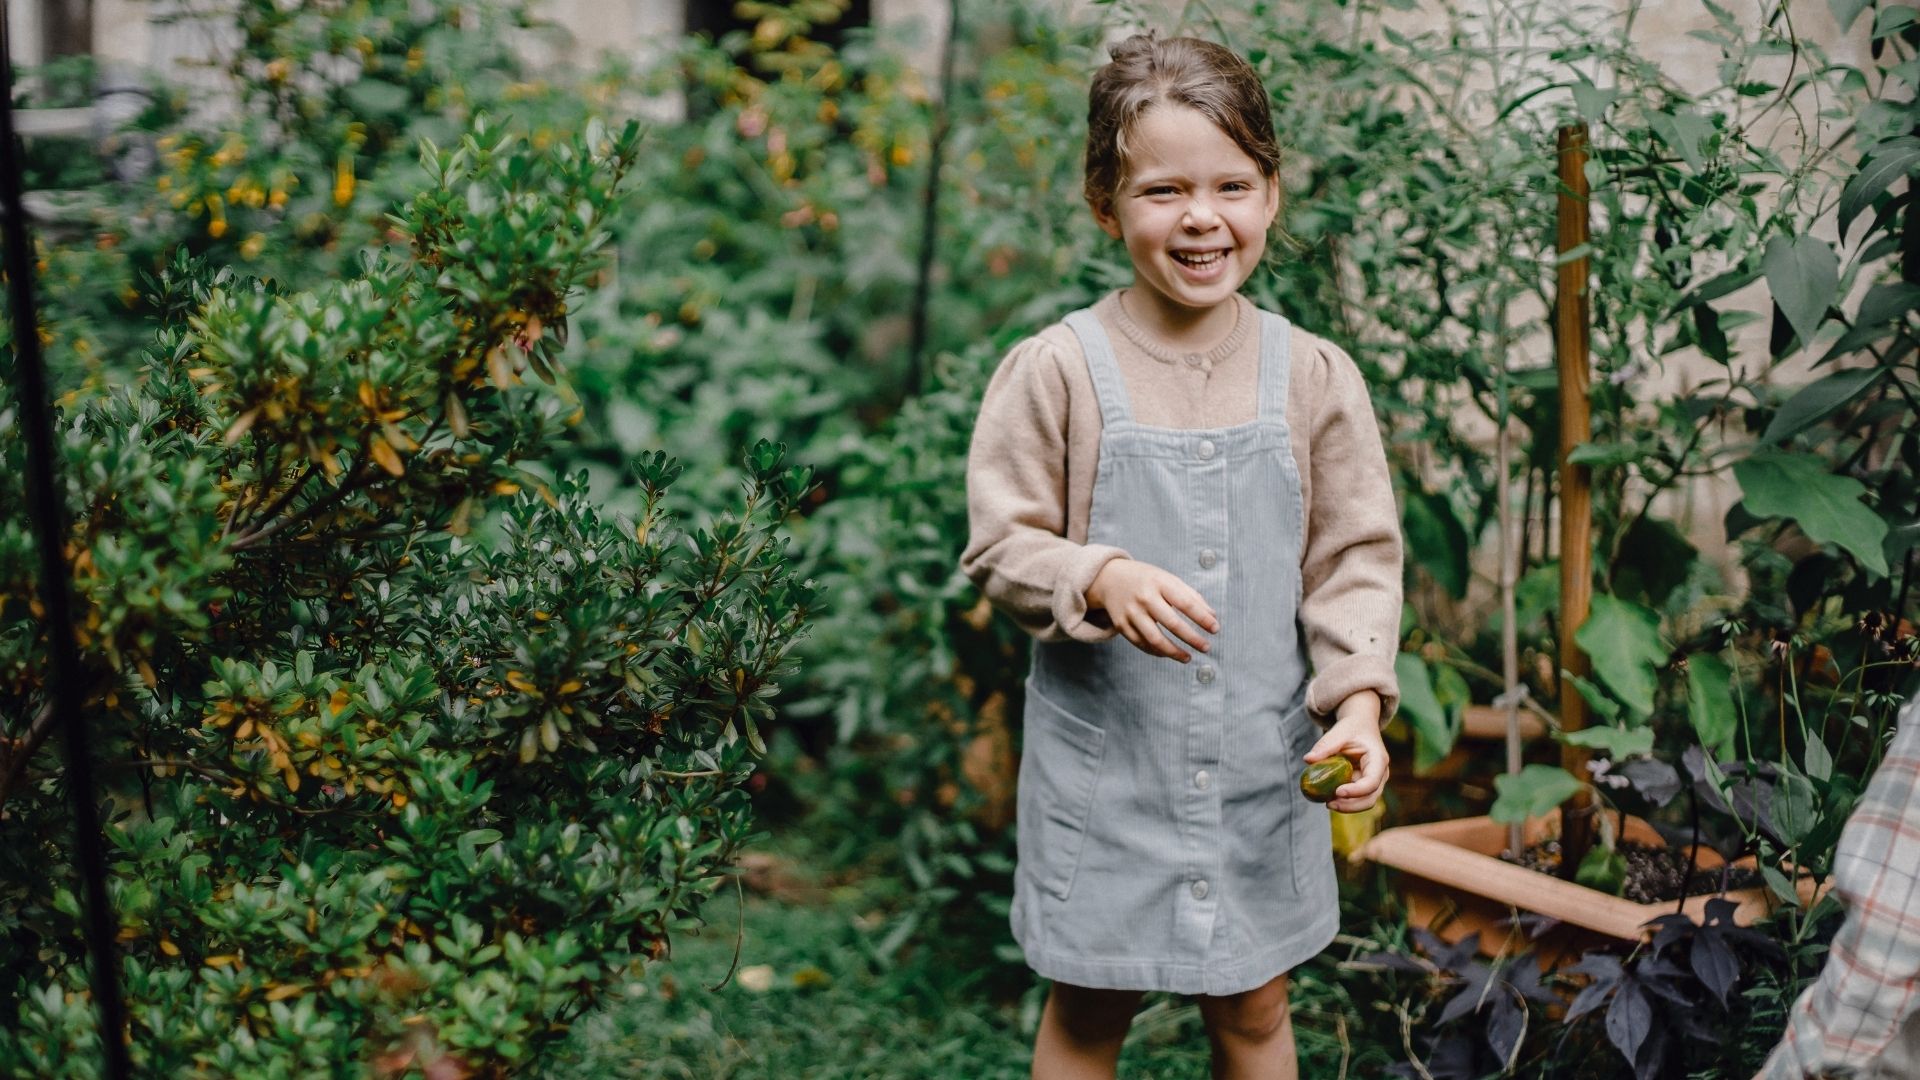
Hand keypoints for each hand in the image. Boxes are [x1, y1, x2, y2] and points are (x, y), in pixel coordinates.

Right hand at [1085, 559, 1218, 662]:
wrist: (1109, 578)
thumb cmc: (1147, 580)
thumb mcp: (1168, 579)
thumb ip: (1191, 596)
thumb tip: (1212, 617)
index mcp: (1159, 582)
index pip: (1185, 602)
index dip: (1202, 618)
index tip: (1215, 629)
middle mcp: (1144, 597)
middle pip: (1172, 623)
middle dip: (1192, 638)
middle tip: (1206, 647)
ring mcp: (1131, 612)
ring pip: (1155, 639)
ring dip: (1174, 652)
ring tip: (1188, 657)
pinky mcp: (1121, 625)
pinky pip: (1141, 644)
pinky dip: (1157, 652)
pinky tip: (1168, 654)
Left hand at [1303, 691, 1388, 812]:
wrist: (1360, 726)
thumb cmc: (1352, 728)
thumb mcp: (1339, 732)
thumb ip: (1325, 745)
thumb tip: (1308, 759)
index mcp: (1378, 759)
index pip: (1372, 781)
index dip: (1356, 791)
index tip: (1338, 792)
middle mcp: (1380, 774)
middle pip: (1370, 798)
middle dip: (1350, 805)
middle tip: (1329, 804)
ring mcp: (1373, 782)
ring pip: (1364, 802)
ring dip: (1346, 806)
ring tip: (1327, 803)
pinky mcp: (1363, 786)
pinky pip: (1356, 799)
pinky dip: (1343, 802)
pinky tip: (1327, 798)